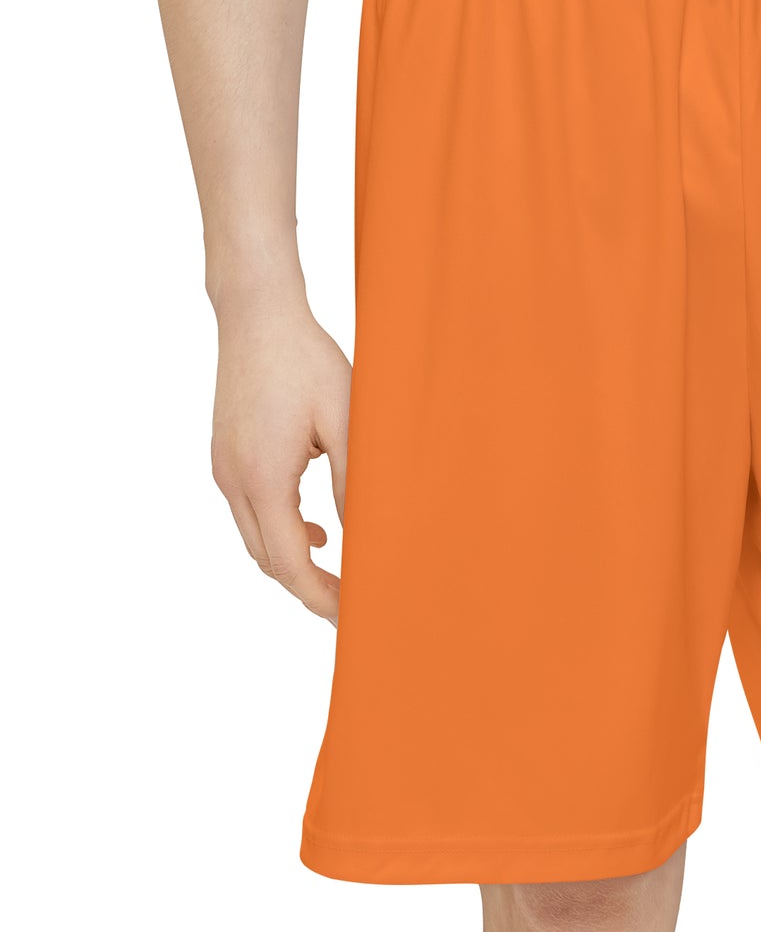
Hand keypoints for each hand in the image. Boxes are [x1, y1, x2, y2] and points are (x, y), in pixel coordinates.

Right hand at [209, 300, 351, 622]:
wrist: (258, 315)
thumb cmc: (307, 361)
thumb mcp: (348, 421)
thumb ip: (355, 481)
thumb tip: (366, 534)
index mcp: (263, 479)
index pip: (290, 563)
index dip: (320, 596)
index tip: (351, 616)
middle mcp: (234, 481)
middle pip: (268, 561)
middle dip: (309, 588)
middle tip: (354, 604)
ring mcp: (224, 468)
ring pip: (257, 538)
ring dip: (296, 560)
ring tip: (342, 573)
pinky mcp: (226, 455)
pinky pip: (253, 511)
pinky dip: (283, 530)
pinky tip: (319, 528)